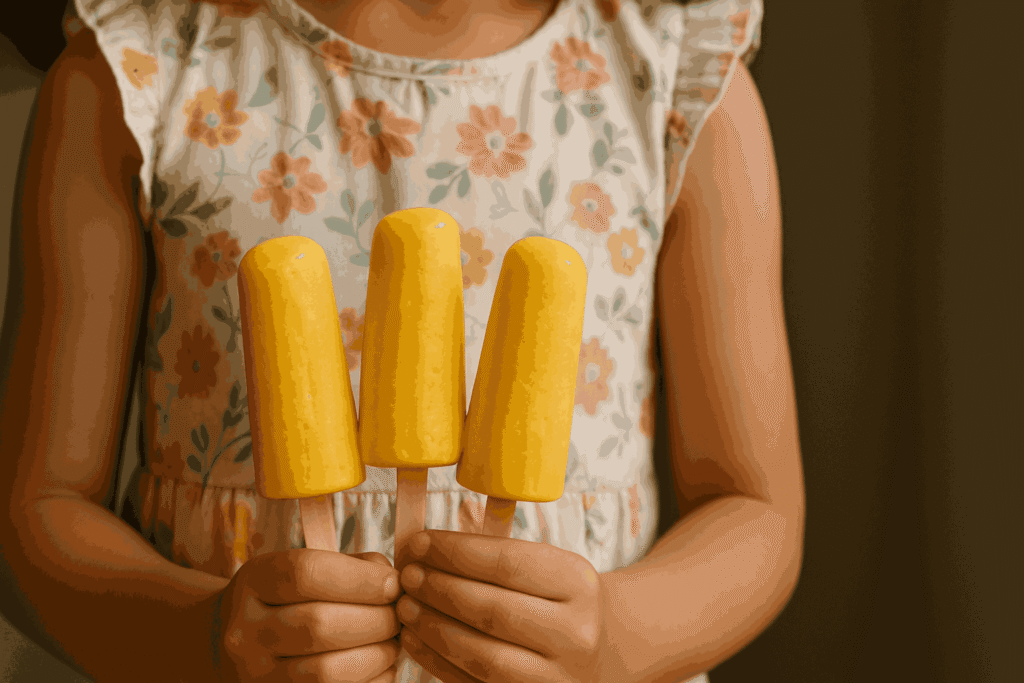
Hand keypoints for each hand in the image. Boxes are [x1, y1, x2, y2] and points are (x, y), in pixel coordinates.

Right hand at [213, 549, 402, 681]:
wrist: (234, 646)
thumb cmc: (285, 599)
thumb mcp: (300, 569)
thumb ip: (349, 567)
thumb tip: (393, 582)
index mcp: (253, 583)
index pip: (306, 573)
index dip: (360, 578)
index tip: (393, 583)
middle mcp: (245, 632)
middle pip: (319, 624)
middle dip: (376, 618)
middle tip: (400, 614)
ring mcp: (256, 675)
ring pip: (326, 671)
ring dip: (377, 654)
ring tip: (394, 641)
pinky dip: (371, 680)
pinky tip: (381, 665)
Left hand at [396, 531, 606, 682]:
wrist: (605, 647)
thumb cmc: (562, 598)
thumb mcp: (551, 567)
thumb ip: (498, 557)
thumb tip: (427, 549)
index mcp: (580, 583)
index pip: (507, 562)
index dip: (455, 551)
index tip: (419, 542)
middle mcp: (575, 633)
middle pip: (491, 609)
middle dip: (439, 589)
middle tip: (406, 574)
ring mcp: (556, 676)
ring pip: (481, 653)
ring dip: (433, 627)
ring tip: (405, 605)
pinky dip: (438, 661)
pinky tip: (415, 638)